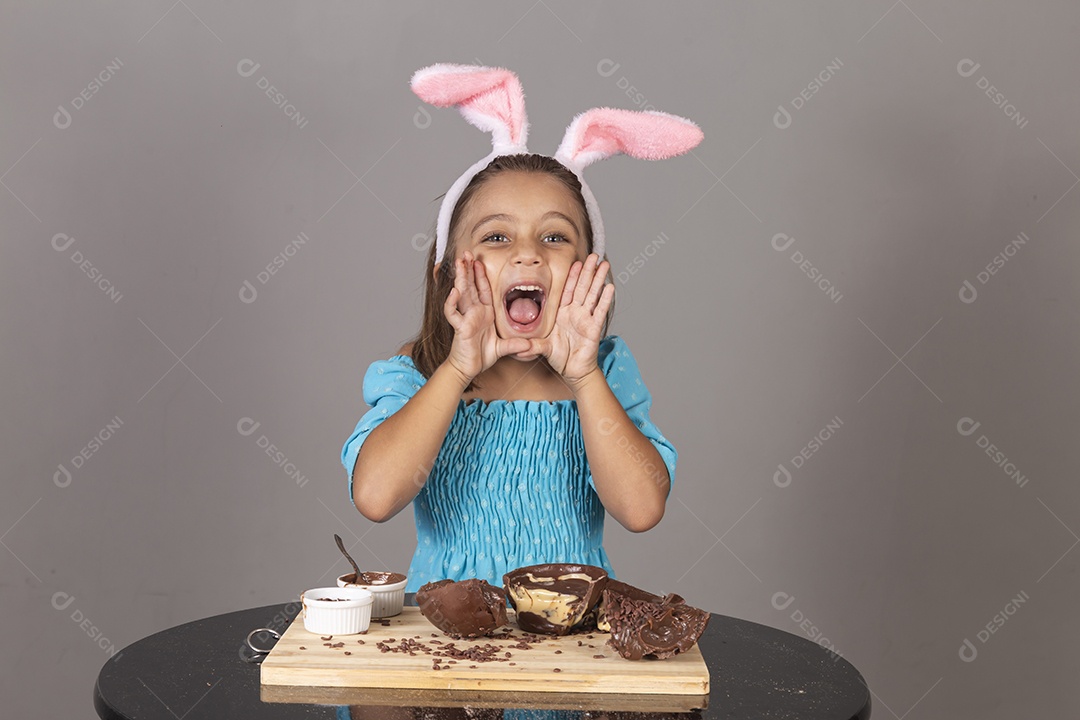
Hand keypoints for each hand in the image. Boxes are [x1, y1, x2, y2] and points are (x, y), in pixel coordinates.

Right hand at [443, 250, 531, 382]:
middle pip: (469, 286)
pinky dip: (452, 303)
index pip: (482, 289)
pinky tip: (454, 292)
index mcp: (483, 313)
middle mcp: (473, 313)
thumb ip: (515, 344)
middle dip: (467, 269)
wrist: (467, 369)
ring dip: (460, 279)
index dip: (480, 275)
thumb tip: (530, 345)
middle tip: (465, 253)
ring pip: (461, 294)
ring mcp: (465, 319)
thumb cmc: (480, 356)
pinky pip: (453, 313)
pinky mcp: (459, 328)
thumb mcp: (502, 348)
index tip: (478, 261)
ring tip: (459, 263)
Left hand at [521, 253, 613, 386]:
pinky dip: (605, 299)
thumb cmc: (559, 357)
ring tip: (604, 264)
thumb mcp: (542, 347)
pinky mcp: (594, 328)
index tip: (576, 262)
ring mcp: (586, 319)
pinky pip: (600, 311)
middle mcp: (575, 313)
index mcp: (562, 313)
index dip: (572, 276)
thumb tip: (517, 346)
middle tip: (594, 255)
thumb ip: (532, 344)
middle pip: (582, 287)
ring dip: (598, 279)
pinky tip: (610, 287)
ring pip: (593, 295)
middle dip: (588, 271)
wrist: (573, 371)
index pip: (568, 290)